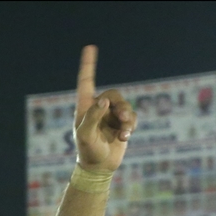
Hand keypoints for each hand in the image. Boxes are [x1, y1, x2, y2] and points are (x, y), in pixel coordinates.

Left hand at [73, 46, 137, 171]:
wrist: (98, 167)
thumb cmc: (87, 151)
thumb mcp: (85, 135)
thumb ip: (92, 117)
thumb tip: (103, 100)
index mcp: (84, 107)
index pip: (86, 82)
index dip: (88, 65)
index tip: (90, 47)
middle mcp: (98, 108)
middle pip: (114, 95)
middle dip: (120, 106)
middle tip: (122, 117)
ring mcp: (110, 116)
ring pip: (125, 107)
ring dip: (127, 118)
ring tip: (124, 133)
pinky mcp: (122, 124)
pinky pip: (131, 118)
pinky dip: (130, 126)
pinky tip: (125, 137)